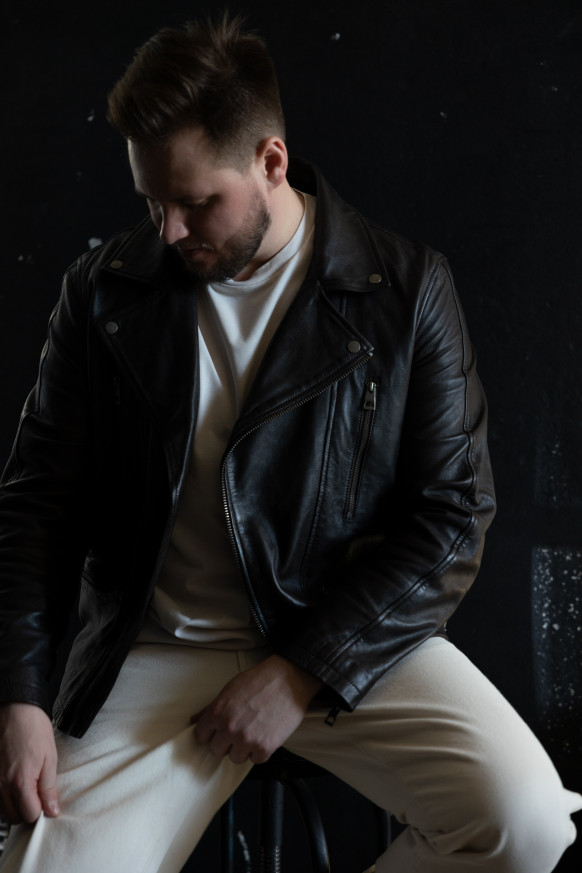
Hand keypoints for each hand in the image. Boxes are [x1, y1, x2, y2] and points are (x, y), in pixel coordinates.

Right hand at [0, 703, 59, 823]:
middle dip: (27, 810)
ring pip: (3, 810)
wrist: (15, 709)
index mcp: (21, 782)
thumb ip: (49, 788)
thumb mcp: (50, 758)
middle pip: (15, 817)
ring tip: (26, 787)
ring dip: (15, 805)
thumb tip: (52, 811)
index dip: (41, 812)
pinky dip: (4, 796)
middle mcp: (2, 786)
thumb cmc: (34, 729)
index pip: (30, 815)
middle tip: (37, 795)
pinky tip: (13, 783)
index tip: (46, 802)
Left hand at [191, 655, 321, 764]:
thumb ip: (211, 707)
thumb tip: (194, 719)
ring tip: (253, 731)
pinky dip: (260, 751)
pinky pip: (255, 759)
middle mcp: (229, 728)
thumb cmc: (260, 680)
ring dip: (243, 748)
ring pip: (235, 758)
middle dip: (225, 742)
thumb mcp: (230, 688)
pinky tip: (265, 735)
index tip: (217, 731)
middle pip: (216, 750)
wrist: (289, 679)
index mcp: (218, 712)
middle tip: (237, 731)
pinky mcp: (265, 747)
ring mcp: (247, 740)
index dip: (210, 733)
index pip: (201, 736)